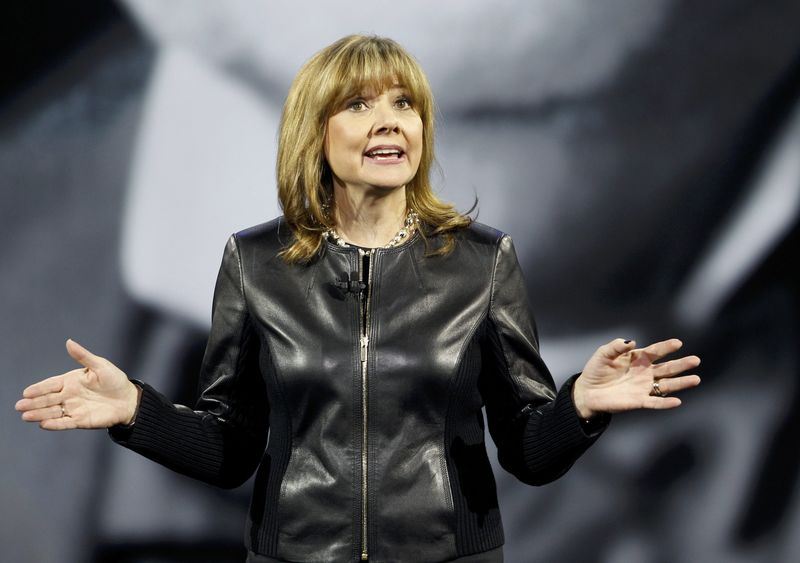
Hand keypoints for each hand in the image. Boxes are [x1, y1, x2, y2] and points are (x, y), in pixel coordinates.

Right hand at [15, 339, 139, 429]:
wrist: (128, 399)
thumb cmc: (115, 380)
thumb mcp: (100, 365)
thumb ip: (83, 356)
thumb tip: (69, 342)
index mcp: (71, 381)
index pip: (51, 385)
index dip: (38, 388)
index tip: (26, 392)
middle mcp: (69, 395)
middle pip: (47, 399)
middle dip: (33, 403)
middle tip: (19, 406)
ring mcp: (73, 408)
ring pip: (52, 412)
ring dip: (39, 414)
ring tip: (26, 416)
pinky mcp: (80, 420)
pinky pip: (65, 422)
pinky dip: (55, 424)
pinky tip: (43, 424)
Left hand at [572, 338, 700, 418]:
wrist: (587, 391)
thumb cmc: (596, 370)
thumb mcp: (603, 354)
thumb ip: (616, 347)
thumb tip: (632, 341)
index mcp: (637, 359)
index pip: (654, 351)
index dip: (666, 347)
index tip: (678, 343)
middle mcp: (644, 373)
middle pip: (666, 368)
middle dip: (681, 364)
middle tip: (695, 360)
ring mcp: (643, 387)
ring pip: (666, 385)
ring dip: (681, 383)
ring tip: (696, 379)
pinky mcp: (639, 401)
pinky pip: (654, 402)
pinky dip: (665, 403)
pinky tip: (677, 401)